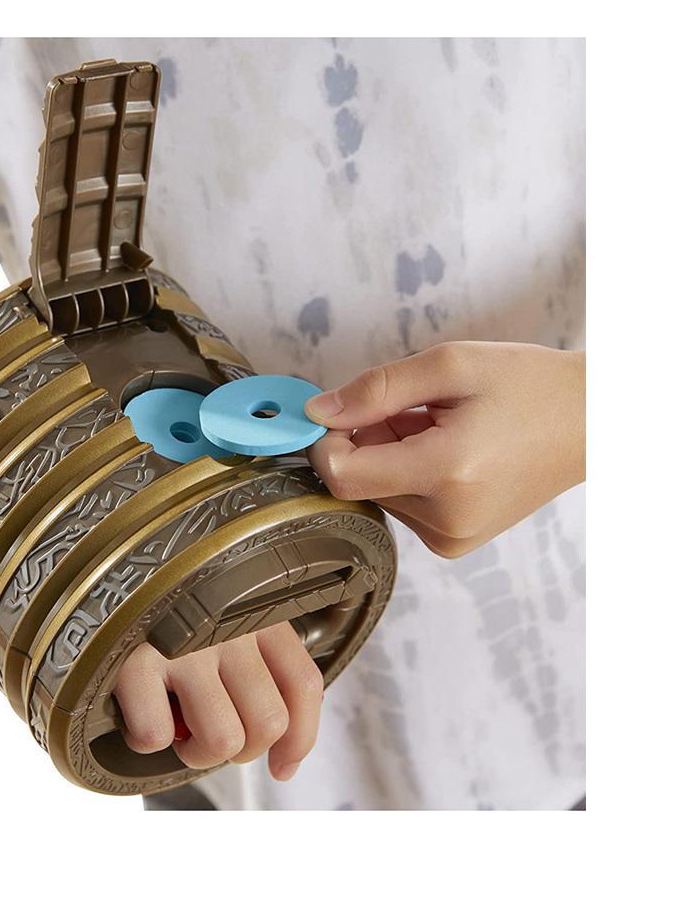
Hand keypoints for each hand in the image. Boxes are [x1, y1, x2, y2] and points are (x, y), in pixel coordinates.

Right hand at [114, 623, 323, 780]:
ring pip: (222, 739)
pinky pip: (156, 735)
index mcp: (254, 610)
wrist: (98, 571)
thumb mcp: (222, 617)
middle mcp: (225, 623)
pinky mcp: (134, 659)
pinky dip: (144, 739)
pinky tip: (137, 711)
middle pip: (268, 723)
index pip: (303, 684)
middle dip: (240, 750)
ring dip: (196, 754)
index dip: (300, 739)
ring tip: (175, 727)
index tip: (281, 766)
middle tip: (209, 735)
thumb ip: (259, 663)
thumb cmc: (165, 605)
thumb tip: (285, 751)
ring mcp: (182, 642)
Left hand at [305, 341, 584, 557]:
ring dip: (388, 455)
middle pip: (358, 482)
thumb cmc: (528, 386)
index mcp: (446, 474)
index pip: (342, 473)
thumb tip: (317, 412)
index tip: (345, 409)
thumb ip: (376, 389)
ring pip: (377, 492)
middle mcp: (446, 520)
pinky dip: (407, 472)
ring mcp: (452, 538)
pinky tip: (445, 449)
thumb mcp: (450, 365)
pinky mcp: (455, 542)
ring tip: (438, 426)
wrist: (591, 423)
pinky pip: (402, 504)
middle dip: (366, 440)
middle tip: (412, 407)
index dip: (327, 439)